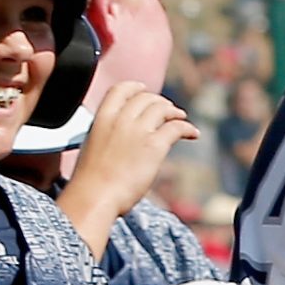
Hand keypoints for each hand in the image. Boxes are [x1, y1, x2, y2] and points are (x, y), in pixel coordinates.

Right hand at [70, 82, 196, 221]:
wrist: (94, 197)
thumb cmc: (91, 181)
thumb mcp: (93, 148)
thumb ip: (106, 136)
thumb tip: (118, 140)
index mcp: (102, 119)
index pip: (120, 90)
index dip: (135, 88)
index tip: (144, 90)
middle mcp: (120, 120)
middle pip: (146, 98)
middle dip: (159, 102)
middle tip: (168, 110)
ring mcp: (137, 131)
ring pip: (162, 109)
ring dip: (174, 112)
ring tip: (181, 118)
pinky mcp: (154, 145)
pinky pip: (177, 127)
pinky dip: (188, 128)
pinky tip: (193, 134)